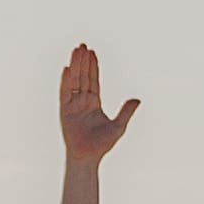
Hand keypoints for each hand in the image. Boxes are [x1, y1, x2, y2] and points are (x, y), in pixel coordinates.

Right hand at [59, 43, 140, 166]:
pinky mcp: (65, 111)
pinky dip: (66, 81)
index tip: (92, 53)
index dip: (93, 67)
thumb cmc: (102, 145)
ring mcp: (73, 105)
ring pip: (75, 81)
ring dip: (75, 66)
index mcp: (94, 103)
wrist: (88, 157)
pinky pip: (65, 93)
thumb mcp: (119, 126)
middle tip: (83, 46)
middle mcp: (82, 101)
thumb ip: (126, 111)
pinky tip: (67, 69)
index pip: (93, 80)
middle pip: (83, 77)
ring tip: (76, 51)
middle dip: (83, 62)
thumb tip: (137, 100)